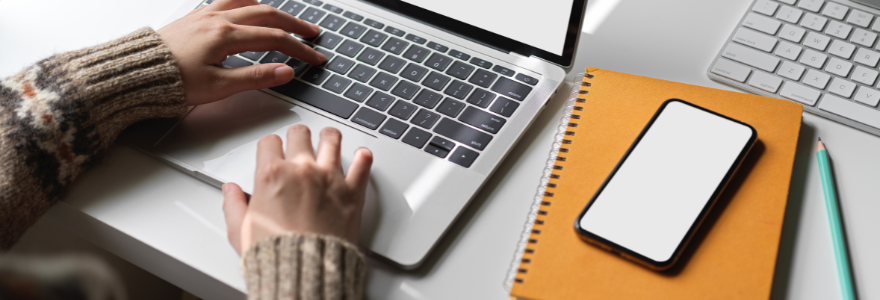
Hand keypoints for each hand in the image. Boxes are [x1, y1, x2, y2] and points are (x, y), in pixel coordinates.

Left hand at [157, 0, 325, 105]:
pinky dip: (244, 1)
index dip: (300, 49)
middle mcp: (217, 19)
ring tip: (284, 18)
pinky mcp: (194, 18)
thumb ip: (256, 77)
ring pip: (246, 1)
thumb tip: (285, 72)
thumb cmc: (169, 82)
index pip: (275, 39)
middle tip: (312, 34)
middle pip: (267, 15)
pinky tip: (247, 8)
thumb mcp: (219, 87)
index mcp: (226, 36)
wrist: (134, 74)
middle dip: (293, 25)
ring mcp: (204, 15)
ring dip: (270, 9)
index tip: (314, 58)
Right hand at [221, 125, 372, 254]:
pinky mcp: (352, 191)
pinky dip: (363, 157)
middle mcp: (301, 170)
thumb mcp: (241, 232)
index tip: (274, 152)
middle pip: (300, 133)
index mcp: (272, 175)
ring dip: (329, 137)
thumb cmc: (277, 255)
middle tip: (299, 144)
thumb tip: (231, 192)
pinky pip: (363, 163)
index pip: (269, 142)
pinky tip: (360, 156)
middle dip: (297, 137)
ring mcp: (329, 178)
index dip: (270, 146)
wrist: (307, 271)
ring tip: (328, 140)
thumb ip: (234, 206)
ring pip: (332, 138)